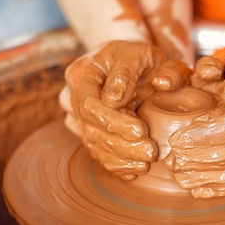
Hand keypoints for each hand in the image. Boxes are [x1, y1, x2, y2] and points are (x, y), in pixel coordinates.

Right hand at [60, 40, 189, 179]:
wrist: (131, 64)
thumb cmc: (141, 58)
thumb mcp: (146, 54)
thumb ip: (137, 70)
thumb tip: (125, 95)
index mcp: (82, 72)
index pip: (90, 104)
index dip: (114, 121)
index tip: (141, 131)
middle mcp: (73, 95)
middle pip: (90, 127)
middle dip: (122, 144)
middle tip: (151, 152)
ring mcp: (77, 115)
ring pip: (93, 143)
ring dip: (121, 157)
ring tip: (147, 164)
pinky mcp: (86, 131)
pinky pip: (96, 151)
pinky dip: (116, 164)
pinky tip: (135, 170)